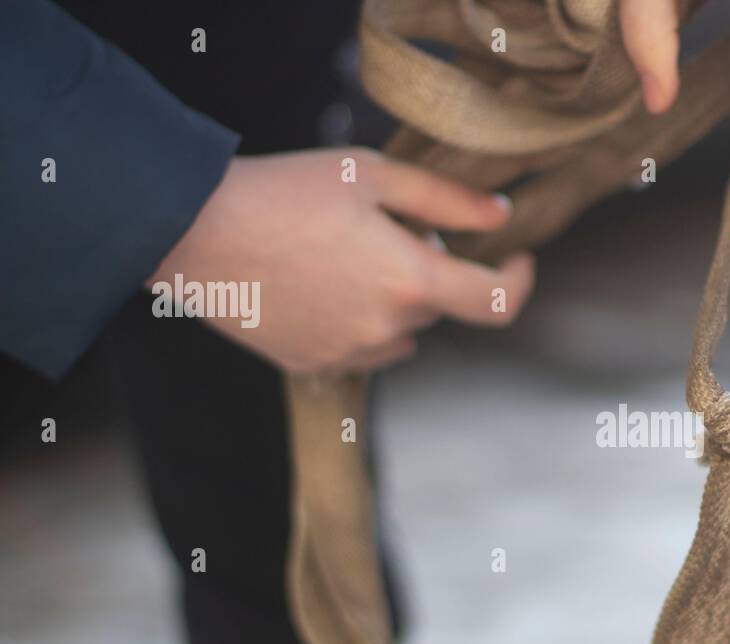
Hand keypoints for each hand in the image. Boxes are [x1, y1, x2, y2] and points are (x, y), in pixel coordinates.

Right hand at [148, 148, 534, 372]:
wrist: (194, 231)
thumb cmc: (285, 191)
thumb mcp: (373, 175)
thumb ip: (447, 200)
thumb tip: (502, 217)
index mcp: (411, 282)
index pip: (496, 303)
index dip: (518, 281)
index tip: (516, 259)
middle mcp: (388, 329)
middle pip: (436, 306)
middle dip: (425, 271)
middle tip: (379, 227)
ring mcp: (349, 354)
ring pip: (400, 332)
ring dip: (393, 302)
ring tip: (340, 256)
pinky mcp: (314, 365)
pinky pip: (360, 348)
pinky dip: (356, 321)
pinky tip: (314, 283)